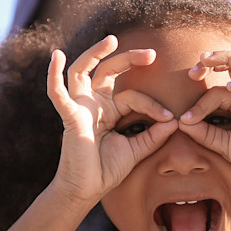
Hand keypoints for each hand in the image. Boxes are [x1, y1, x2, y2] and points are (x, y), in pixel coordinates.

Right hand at [47, 35, 176, 202]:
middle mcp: (93, 103)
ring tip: (110, 40)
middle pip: (108, 71)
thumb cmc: (108, 169)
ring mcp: (80, 107)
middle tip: (151, 54)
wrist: (88, 189)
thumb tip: (176, 122)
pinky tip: (57, 56)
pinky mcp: (69, 116)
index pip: (132, 96)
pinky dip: (54, 74)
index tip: (170, 118)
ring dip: (95, 53)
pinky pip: (57, 93)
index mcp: (109, 109)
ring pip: (83, 71)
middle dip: (128, 59)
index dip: (152, 105)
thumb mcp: (137, 149)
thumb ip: (154, 135)